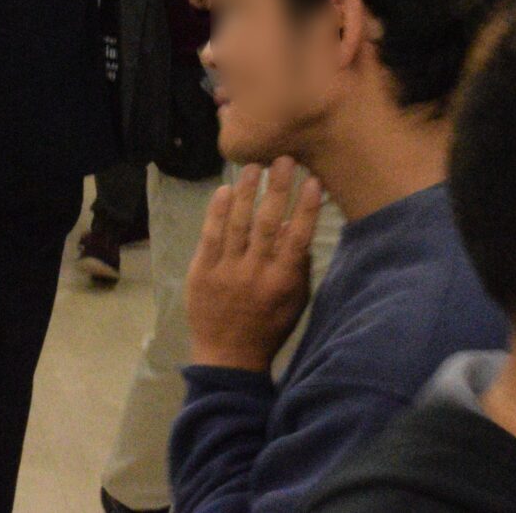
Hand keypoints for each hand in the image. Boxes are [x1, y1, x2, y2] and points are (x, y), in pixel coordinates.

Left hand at [185, 159, 322, 373]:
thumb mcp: (295, 303)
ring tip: (254, 166)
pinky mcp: (202, 271)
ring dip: (247, 192)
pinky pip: (210, 236)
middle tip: (284, 159)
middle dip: (277, 189)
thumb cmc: (268, 327)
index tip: (314, 181)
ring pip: (238, 224)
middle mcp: (256, 273)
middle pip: (269, 224)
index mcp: (283, 283)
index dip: (307, 209)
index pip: (298, 239)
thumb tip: (297, 228)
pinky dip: (217, 212)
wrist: (228, 356)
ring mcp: (226, 271)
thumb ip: (298, 267)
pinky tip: (225, 190)